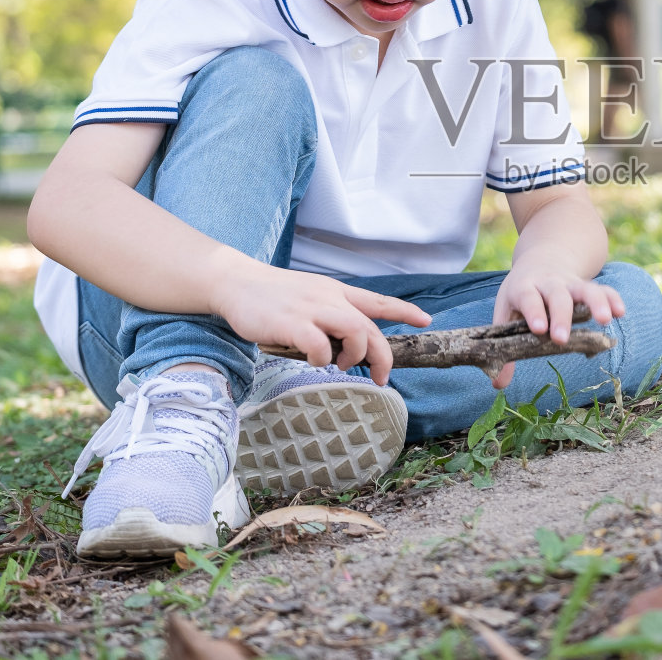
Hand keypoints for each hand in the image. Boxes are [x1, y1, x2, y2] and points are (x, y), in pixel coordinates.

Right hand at [214, 265, 429, 384]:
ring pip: (354, 331)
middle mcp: (329, 298)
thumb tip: (346, 346)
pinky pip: (319, 345)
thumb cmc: (272, 297)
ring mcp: (311, 309)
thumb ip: (330, 315)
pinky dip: (321, 358)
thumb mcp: (309, 298)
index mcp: (335, 291)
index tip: (426, 320)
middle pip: (369, 326)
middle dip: (382, 356)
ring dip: (355, 355)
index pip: (376, 301)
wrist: (235, 282)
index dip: (404, 310)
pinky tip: (310, 360)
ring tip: (341, 365)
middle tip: (381, 378)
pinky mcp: (291, 323)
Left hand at [490, 265, 624, 389]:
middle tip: (561, 339)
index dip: (534, 312)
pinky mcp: (587, 285)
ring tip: (605, 321)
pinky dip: (612, 298)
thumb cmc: (521, 294)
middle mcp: (548, 283)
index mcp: (524, 287)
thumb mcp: (505, 313)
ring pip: (584, 289)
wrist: (541, 260)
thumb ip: (501, 346)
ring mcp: (570, 283)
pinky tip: (620, 313)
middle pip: (557, 296)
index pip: (528, 297)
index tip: (539, 329)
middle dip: (561, 316)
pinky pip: (602, 289)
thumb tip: (498, 385)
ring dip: (595, 303)